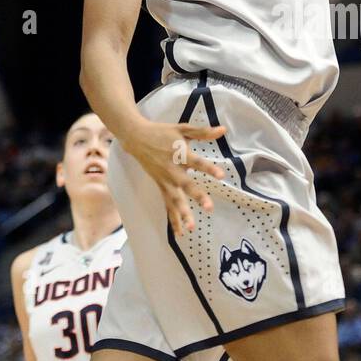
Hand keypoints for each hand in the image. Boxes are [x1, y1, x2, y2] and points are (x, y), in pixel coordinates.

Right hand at [123, 118, 225, 236]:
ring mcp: (165, 180)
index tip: (221, 175)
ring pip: (175, 199)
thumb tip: (223, 130)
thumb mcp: (182, 128)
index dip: (208, 168)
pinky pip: (167, 204)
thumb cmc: (162, 132)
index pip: (196, 162)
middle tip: (209, 207)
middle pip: (186, 184)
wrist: (136, 138)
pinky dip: (173, 219)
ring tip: (192, 227)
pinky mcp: (160, 186)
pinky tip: (181, 232)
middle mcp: (172, 169)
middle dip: (197, 195)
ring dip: (183, 213)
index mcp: (179, 153)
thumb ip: (202, 132)